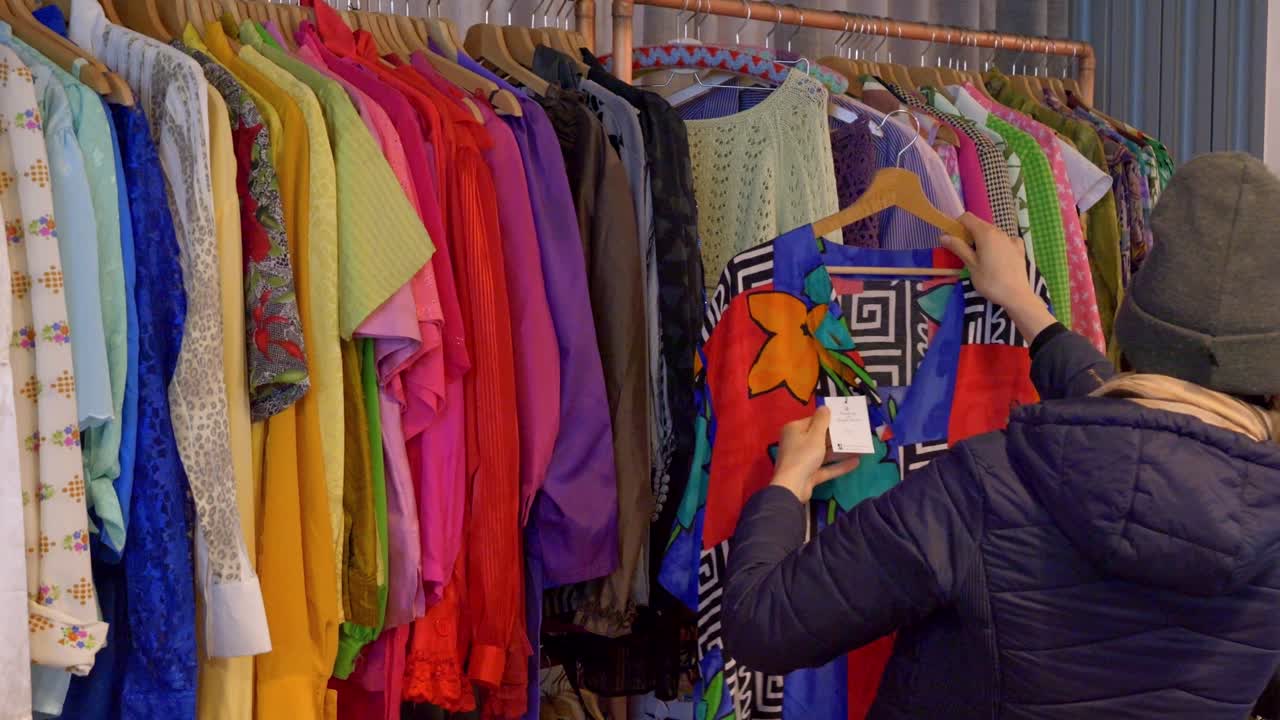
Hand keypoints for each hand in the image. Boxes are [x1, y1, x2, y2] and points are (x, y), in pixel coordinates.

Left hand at [770, 407, 861, 503]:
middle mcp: (797, 443)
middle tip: (855, 431)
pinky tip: (856, 462)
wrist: (792, 487)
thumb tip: (825, 407)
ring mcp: (803, 460)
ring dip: (840, 451)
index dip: (828, 420)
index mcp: (794, 430)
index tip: (844, 419)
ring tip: (859, 446)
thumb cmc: (803, 455)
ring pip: (824, 453)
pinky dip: (839, 465)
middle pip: (819, 437)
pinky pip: (826, 467)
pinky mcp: (809, 474)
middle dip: (837, 436)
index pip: (812, 421)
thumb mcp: (814, 435)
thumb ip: (822, 421)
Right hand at [942, 213, 1056, 341]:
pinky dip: (998, 244)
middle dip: (969, 233)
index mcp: (985, 233)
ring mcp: (1011, 239)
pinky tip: (998, 256)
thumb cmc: (990, 281)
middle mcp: (999, 231)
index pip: (967, 218)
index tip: (952, 239)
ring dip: (982, 239)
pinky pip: (1005, 240)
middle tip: (964, 252)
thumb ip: (958, 247)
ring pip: (992, 232)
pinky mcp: (1019, 248)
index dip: (957, 225)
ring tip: (980, 258)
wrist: (1016, 295)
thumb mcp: (971, 265)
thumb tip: (943, 236)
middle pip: (980, 225)